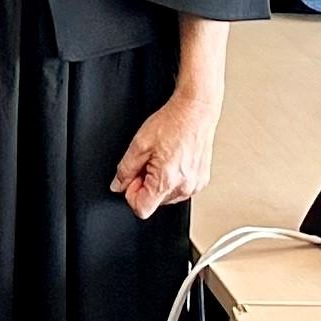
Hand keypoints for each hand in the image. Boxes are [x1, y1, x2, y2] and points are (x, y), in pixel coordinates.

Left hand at [112, 90, 217, 217]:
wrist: (195, 111)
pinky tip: (173, 160)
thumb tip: (117, 185)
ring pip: (166, 197)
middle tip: (148, 162)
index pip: (142, 209)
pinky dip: (173, 179)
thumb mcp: (139, 145)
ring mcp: (195, 185)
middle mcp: (184, 187)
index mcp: (167, 180)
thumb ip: (124, 169)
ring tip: (162, 159)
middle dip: (145, 185)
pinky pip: (180, 189)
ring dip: (159, 183)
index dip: (132, 194)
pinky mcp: (202, 181)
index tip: (133, 178)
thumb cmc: (172, 123)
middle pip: (154, 202)